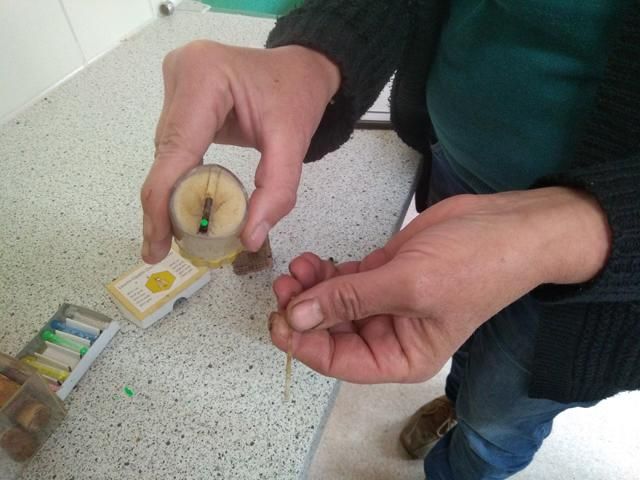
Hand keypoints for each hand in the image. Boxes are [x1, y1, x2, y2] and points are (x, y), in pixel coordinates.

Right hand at [140, 41, 339, 261]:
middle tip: (162, 250)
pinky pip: (173, 144)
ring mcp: (175, 81)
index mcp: (204, 76)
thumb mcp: (293, 144)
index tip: (155, 246)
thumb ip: (277, 192)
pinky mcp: (178, 94)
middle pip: (165, 155)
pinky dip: (180, 177)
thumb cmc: (298, 97)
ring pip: (166, 153)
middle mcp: (180, 73)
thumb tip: (248, 238)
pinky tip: (184, 204)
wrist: (301, 68)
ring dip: (172, 193)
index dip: (162, 203)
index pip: (176, 150)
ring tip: (175, 233)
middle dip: (166, 205)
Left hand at [270, 187, 609, 382]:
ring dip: (310, 289)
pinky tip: (311, 261)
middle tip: (282, 287)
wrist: (508, 225)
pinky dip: (324, 273)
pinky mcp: (383, 274)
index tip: (278, 320)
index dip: (305, 344)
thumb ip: (350, 300)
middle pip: (331, 333)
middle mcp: (390, 336)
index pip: (340, 362)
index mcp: (401, 356)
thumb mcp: (408, 285)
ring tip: (296, 268)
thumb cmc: (474, 263)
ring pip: (333, 304)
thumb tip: (297, 317)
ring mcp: (385, 303)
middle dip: (303, 311)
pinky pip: (343, 280)